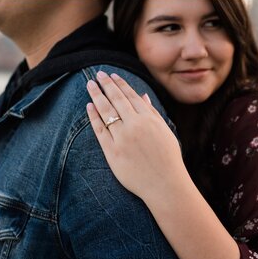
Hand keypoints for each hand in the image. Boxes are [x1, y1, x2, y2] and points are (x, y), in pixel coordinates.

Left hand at [84, 71, 188, 199]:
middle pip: (116, 100)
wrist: (165, 185)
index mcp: (149, 119)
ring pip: (106, 112)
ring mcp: (122, 138)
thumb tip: (142, 96)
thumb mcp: (165, 132)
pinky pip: (100, 130)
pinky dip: (94, 117)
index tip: (111, 75)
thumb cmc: (168, 159)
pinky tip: (89, 106)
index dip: (119, 84)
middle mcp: (135, 126)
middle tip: (97, 74)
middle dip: (106, 85)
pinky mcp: (112, 152)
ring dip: (97, 96)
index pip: (130, 96)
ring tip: (90, 85)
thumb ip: (152, 113)